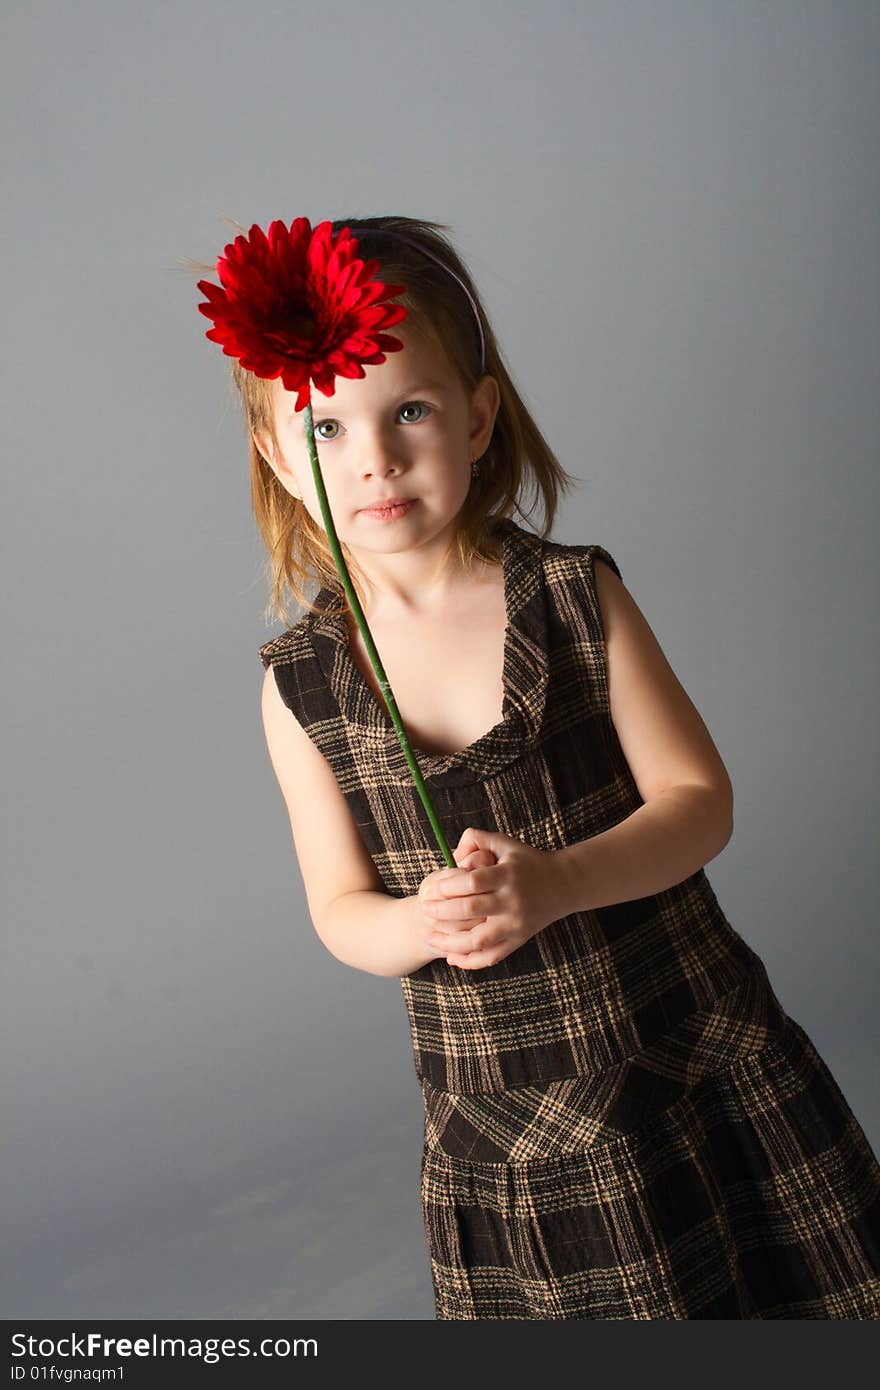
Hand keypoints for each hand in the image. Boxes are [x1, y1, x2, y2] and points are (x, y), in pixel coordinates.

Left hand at [418, 826, 562, 969]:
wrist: (564, 884)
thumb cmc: (528, 861)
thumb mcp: (505, 843)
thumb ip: (476, 839)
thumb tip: (452, 855)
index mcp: (507, 876)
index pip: (473, 882)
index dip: (449, 885)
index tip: (433, 888)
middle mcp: (512, 902)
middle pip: (470, 910)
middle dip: (442, 911)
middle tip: (424, 908)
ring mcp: (515, 924)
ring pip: (478, 940)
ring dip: (450, 942)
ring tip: (431, 937)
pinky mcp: (518, 940)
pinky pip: (492, 956)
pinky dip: (471, 961)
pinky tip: (452, 957)